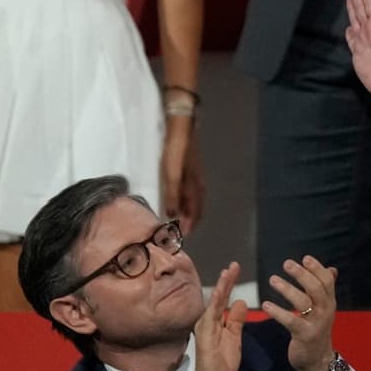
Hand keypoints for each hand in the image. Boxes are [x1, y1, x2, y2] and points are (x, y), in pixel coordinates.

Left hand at [162, 119, 205, 235]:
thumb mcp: (171, 176)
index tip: (182, 237)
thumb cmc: (176, 154)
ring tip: (180, 220)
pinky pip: (191, 194)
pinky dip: (186, 202)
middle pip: (197, 209)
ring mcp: (196, 179)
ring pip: (194, 202)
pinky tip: (179, 200)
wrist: (181, 132)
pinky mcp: (191, 173)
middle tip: (181, 232)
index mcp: (195, 190)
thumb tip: (171, 215)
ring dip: (189, 212)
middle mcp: (198, 187)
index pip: (194, 214)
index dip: (189, 226)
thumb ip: (172, 196)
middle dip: (191, 222)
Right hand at [185, 262, 247, 370]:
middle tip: (234, 264)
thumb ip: (236, 320)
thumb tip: (240, 301)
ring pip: (214, 303)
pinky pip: (211, 317)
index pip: (224, 298)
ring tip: (228, 272)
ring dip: (221, 288)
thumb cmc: (222, 363)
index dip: (229, 283)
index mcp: (216, 321)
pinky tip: (220, 293)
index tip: (235, 269)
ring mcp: (205, 328)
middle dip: (226, 280)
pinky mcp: (205, 336)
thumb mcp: (234, 337)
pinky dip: (216, 304)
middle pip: (218, 297)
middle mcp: (208, 321)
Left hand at [261, 255, 338, 370]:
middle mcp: (325, 311)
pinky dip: (278, 312)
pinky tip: (266, 305)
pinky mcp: (304, 335)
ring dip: (287, 289)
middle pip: (316, 288)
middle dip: (302, 274)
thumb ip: (325, 289)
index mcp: (329, 302)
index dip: (317, 268)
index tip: (305, 258)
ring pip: (303, 302)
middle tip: (287, 263)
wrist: (317, 361)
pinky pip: (290, 320)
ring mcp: (316, 323)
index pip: (327, 281)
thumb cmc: (316, 330)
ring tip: (273, 279)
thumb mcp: (324, 309)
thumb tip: (332, 269)